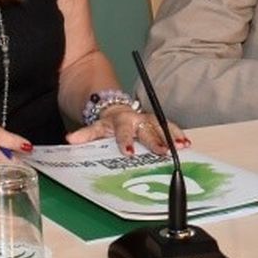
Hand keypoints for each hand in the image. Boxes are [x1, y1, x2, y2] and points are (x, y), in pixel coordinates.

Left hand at [67, 104, 189, 155]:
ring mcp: (148, 120)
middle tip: (163, 152)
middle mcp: (136, 119)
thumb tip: (71, 139)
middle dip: (156, 140)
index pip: (122, 131)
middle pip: (147, 130)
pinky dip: (178, 134)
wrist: (114, 106)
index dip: (126, 141)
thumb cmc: (107, 123)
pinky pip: (170, 127)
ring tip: (181, 146)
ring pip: (161, 126)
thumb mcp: (95, 128)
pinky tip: (187, 143)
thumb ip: (85, 134)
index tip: (129, 152)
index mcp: (120, 121)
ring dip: (171, 136)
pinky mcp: (158, 122)